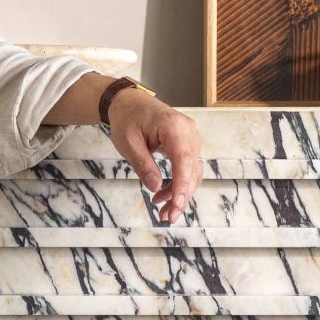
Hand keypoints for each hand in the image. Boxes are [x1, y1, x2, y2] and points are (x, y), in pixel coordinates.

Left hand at [104, 86, 205, 226]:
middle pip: (191, 169)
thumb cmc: (127, 118)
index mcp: (173, 126)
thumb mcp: (128, 143)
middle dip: (181, 196)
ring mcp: (191, 137)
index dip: (182, 184)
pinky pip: (188, 168)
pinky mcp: (188, 144)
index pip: (184, 159)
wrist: (129, 102)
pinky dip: (178, 184)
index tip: (176, 204)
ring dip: (180, 193)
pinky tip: (163, 196)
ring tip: (163, 211)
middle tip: (167, 217)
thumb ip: (143, 165)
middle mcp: (188, 131)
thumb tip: (156, 187)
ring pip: (192, 172)